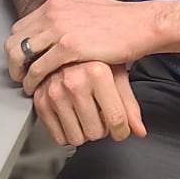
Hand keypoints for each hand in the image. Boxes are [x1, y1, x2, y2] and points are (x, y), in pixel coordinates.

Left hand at [6, 0, 155, 93]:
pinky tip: (39, 88)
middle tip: (19, 74)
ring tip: (27, 84)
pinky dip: (34, 81)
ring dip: (20, 74)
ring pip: (21, 55)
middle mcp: (52, 14)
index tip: (21, 58)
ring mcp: (60, 30)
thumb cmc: (115, 15)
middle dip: (13, 61)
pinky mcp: (69, 48)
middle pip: (14, 40)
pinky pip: (39, 68)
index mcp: (53, 3)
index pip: (18, 26)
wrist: (138, 25)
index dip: (16, 46)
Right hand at [31, 60, 146, 146]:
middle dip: (101, 129)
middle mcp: (74, 81)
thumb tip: (139, 130)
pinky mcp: (40, 100)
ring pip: (77, 138)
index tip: (120, 129)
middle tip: (100, 114)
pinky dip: (67, 132)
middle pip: (96, 132)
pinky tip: (72, 116)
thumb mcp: (116, 73)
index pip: (116, 120)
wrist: (65, 40)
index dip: (122, 131)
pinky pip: (58, 136)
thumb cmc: (95, 57)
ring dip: (84, 131)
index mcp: (97, 73)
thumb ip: (129, 104)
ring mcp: (55, 91)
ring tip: (86, 113)